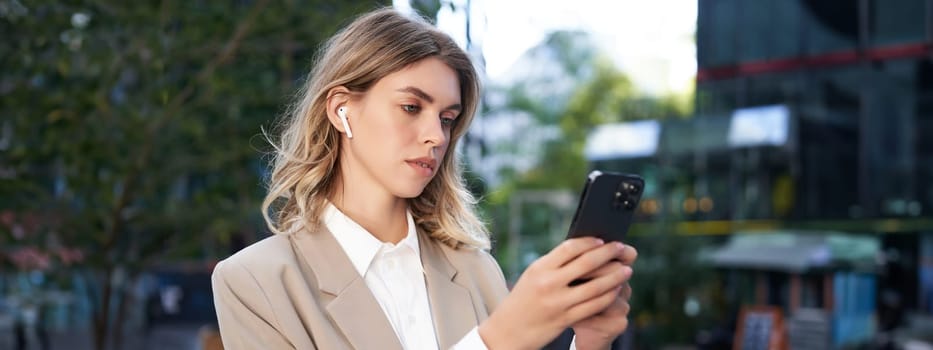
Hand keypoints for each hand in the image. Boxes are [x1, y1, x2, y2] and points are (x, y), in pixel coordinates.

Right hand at [478, 238, 629, 349]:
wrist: (508, 331)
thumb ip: (555, 264)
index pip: (570, 248)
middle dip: (608, 254)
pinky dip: (608, 296)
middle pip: (586, 263)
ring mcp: (558, 302)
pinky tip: (616, 290)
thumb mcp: (532, 276)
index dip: (589, 242)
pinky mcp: (565, 319)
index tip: (602, 240)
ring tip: (626, 270)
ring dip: (615, 277)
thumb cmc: (523, 300)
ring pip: (595, 286)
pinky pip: (594, 306)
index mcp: (540, 268)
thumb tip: (584, 250)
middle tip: (621, 248)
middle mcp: (549, 283)